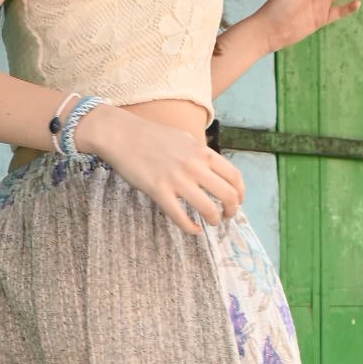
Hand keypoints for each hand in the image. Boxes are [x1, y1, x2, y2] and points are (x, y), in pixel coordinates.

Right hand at [75, 105, 244, 231]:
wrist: (122, 134)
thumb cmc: (151, 136)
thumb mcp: (184, 139)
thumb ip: (200, 155)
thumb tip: (212, 170)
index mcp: (202, 152)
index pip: (234, 176)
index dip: (241, 193)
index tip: (238, 201)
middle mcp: (194, 166)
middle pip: (227, 195)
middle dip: (232, 210)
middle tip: (226, 216)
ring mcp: (177, 179)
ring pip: (208, 209)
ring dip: (214, 220)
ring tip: (211, 223)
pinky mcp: (158, 191)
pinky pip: (180, 217)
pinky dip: (191, 228)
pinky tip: (194, 229)